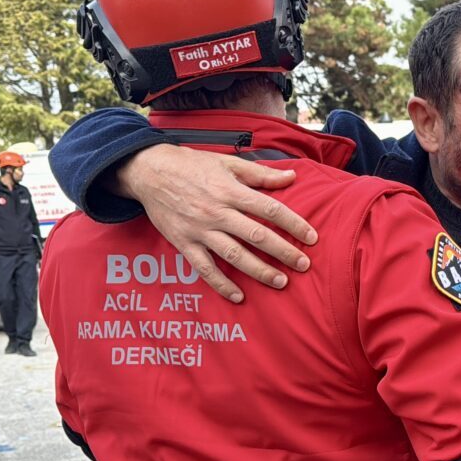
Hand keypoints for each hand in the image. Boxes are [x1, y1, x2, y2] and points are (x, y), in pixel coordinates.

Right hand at [113, 144, 317, 302]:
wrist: (149, 171)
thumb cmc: (191, 165)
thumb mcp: (227, 163)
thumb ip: (260, 174)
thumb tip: (291, 177)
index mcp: (230, 191)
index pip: (270, 209)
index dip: (293, 223)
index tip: (311, 237)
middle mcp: (217, 212)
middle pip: (256, 235)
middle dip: (283, 252)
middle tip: (303, 265)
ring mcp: (200, 230)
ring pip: (234, 255)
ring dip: (259, 271)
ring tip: (280, 282)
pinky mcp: (184, 243)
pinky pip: (204, 269)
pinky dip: (221, 284)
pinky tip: (239, 297)